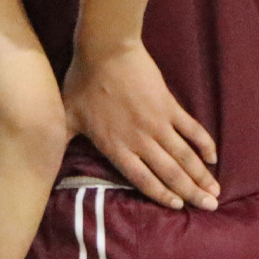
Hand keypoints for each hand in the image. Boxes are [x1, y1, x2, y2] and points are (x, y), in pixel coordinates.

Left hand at [62, 42, 218, 210]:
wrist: (105, 51)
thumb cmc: (82, 82)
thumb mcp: (66, 116)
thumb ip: (61, 140)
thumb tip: (43, 156)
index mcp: (115, 147)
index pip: (142, 179)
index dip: (161, 194)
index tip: (178, 207)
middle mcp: (140, 141)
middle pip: (170, 173)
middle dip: (190, 192)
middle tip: (209, 206)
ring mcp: (158, 124)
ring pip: (185, 156)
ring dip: (202, 175)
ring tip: (215, 191)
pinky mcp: (169, 106)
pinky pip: (192, 129)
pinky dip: (204, 143)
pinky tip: (213, 157)